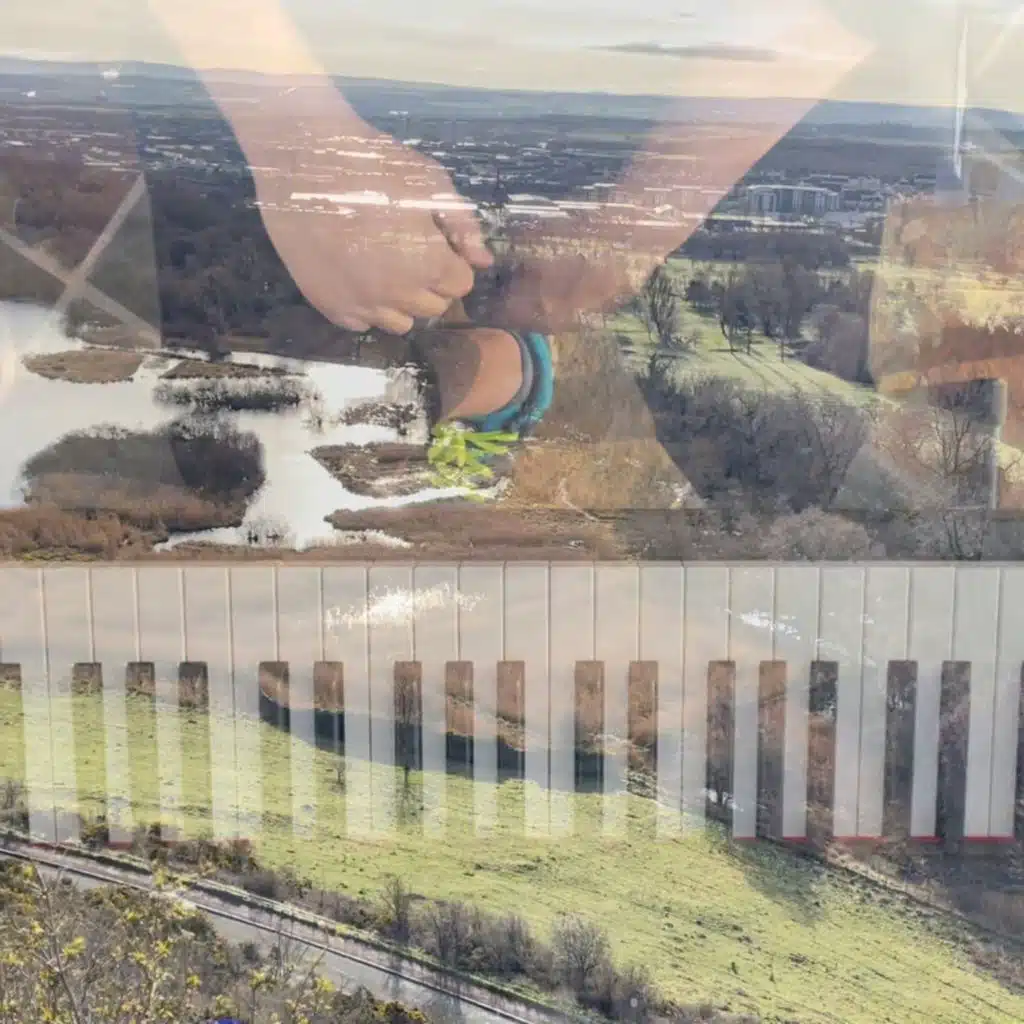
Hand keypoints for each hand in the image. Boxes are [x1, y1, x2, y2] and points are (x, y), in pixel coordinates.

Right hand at [249, 124, 491, 334]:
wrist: (302, 160)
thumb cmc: (373, 163)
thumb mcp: (430, 182)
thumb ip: (462, 225)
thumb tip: (482, 261)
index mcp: (429, 264)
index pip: (460, 284)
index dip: (452, 262)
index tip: (435, 243)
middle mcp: (399, 294)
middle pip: (433, 307)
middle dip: (430, 282)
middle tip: (408, 250)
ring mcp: (363, 304)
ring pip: (400, 322)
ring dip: (401, 301)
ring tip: (383, 267)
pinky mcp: (331, 306)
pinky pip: (362, 323)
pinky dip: (366, 307)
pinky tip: (357, 276)